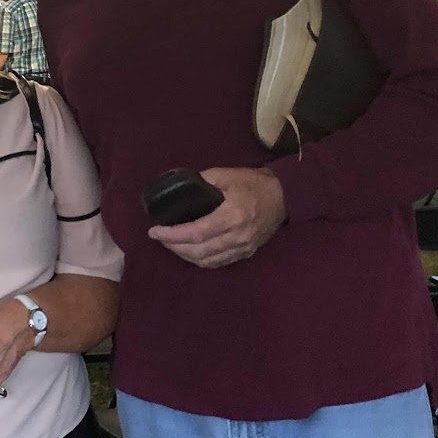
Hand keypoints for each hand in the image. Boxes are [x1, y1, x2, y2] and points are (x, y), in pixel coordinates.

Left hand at [149, 166, 285, 267]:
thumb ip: (202, 180)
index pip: (196, 233)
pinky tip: (190, 252)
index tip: (154, 231)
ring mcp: (243, 248)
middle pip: (199, 251)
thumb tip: (179, 187)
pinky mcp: (247, 253)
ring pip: (207, 261)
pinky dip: (201, 260)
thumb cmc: (253, 183)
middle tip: (159, 237)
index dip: (172, 235)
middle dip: (174, 246)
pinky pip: (219, 263)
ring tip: (171, 244)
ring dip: (185, 256)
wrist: (283, 196)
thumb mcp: (226, 175)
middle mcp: (237, 237)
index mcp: (231, 216)